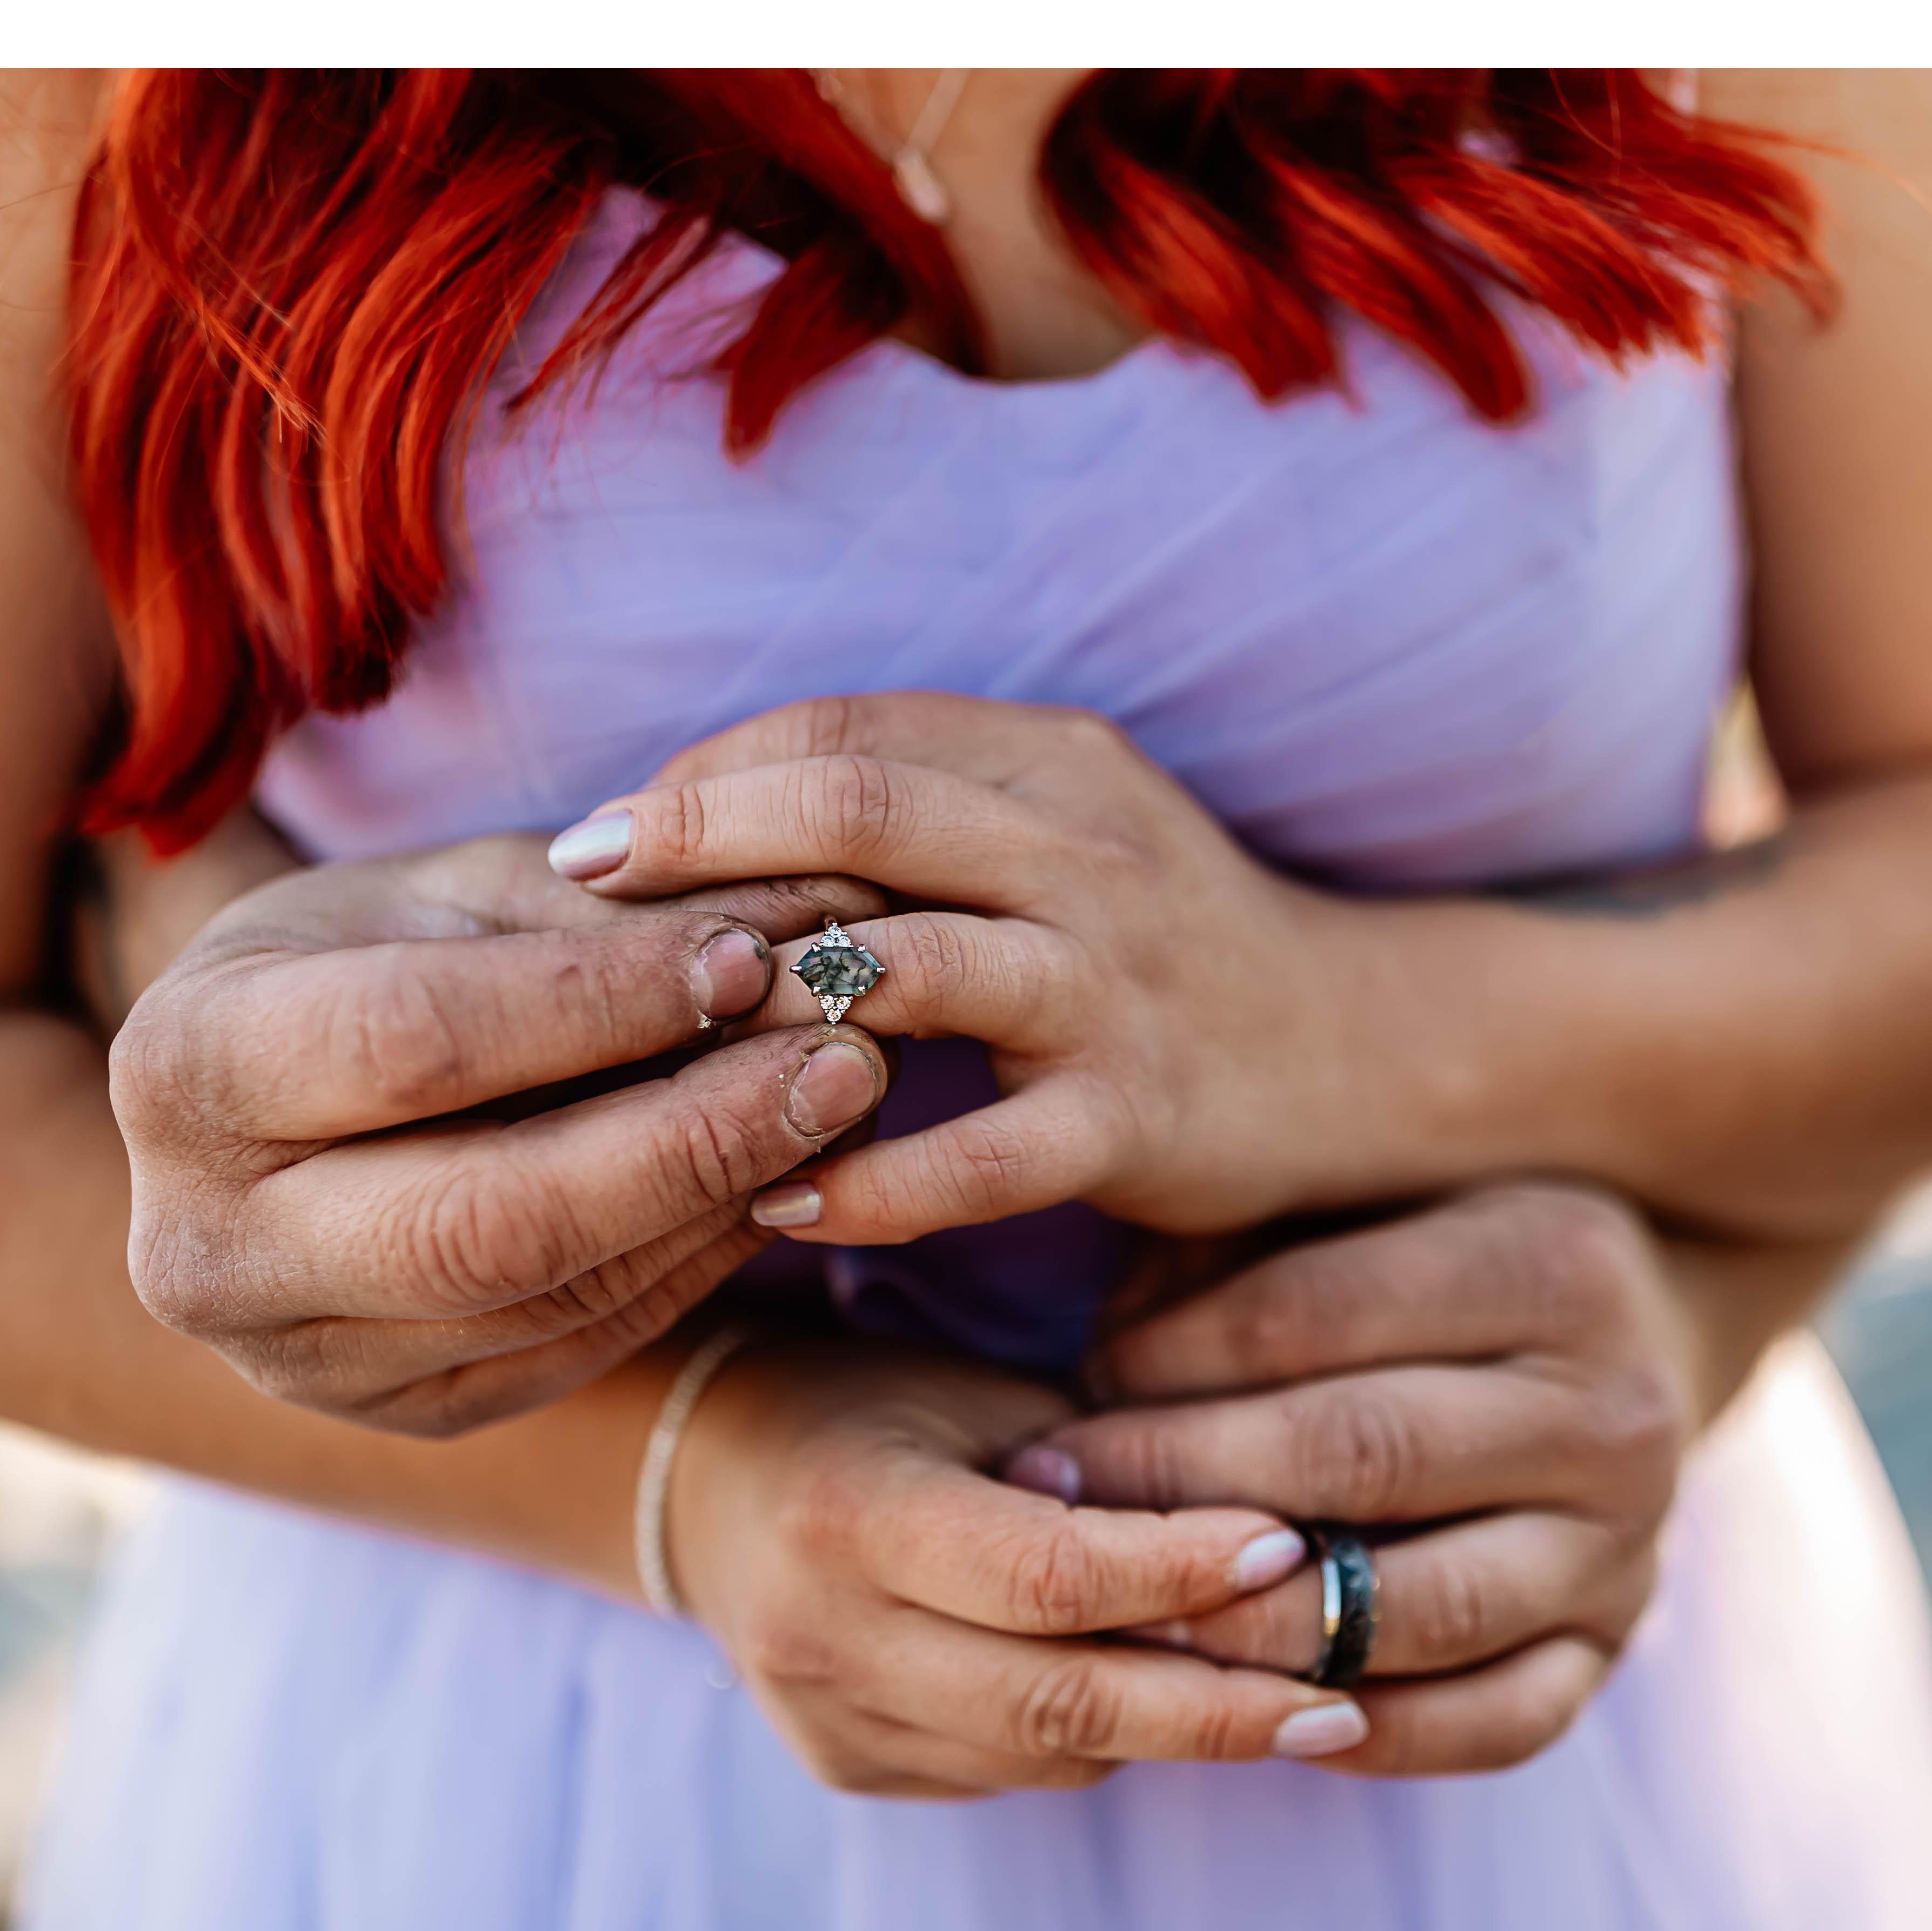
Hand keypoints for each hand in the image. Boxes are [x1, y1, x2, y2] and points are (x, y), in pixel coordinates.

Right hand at [108, 831, 905, 1434]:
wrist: (287, 1103)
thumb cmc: (380, 955)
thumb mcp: (463, 892)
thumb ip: (616, 906)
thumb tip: (814, 906)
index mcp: (186, 1066)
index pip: (413, 1043)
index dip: (596, 1002)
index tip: (750, 953)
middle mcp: (212, 1243)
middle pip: (487, 1215)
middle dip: (690, 1135)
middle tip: (846, 1057)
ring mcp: (301, 1357)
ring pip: (548, 1297)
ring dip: (721, 1200)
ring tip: (847, 1102)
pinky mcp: (405, 1413)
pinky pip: (577, 1345)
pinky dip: (697, 1259)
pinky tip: (786, 1180)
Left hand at [546, 691, 1383, 1243]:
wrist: (1358, 1046)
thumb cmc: (1158, 940)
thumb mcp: (1055, 829)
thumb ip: (917, 809)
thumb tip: (704, 814)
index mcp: (1051, 765)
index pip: (844, 729)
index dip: (706, 774)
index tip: (601, 836)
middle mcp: (1082, 852)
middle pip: (857, 805)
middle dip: (694, 842)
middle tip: (573, 890)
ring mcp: (1111, 985)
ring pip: (905, 963)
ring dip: (758, 1001)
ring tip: (648, 1049)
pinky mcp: (1135, 1117)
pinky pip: (978, 1156)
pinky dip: (866, 1181)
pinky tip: (774, 1201)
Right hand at [664, 1339, 1366, 1796]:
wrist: (713, 1485)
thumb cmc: (879, 1408)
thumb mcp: (980, 1398)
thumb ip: (1099, 1470)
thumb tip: (1260, 1544)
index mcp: (848, 1514)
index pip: (1045, 1576)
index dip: (1178, 1571)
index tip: (1291, 1548)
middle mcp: (823, 1636)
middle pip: (1057, 1702)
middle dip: (1217, 1708)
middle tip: (1342, 1698)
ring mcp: (829, 1723)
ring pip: (1049, 1757)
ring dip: (1175, 1728)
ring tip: (1288, 1697)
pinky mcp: (852, 1772)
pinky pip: (1014, 1774)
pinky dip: (1100, 1740)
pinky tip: (1158, 1694)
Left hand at [998, 1184, 1695, 1775]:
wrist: (1616, 1339)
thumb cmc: (1418, 1257)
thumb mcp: (1342, 1203)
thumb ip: (1228, 1253)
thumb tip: (1099, 1370)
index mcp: (1555, 1259)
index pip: (1313, 1317)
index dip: (1164, 1363)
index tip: (1062, 1397)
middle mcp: (1617, 1409)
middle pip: (1362, 1457)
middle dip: (1183, 1490)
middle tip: (1055, 1505)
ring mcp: (1630, 1546)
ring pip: (1420, 1610)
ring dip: (1253, 1629)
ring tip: (1128, 1616)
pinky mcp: (1612, 1652)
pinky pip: (1490, 1726)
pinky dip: (1367, 1736)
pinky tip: (1255, 1711)